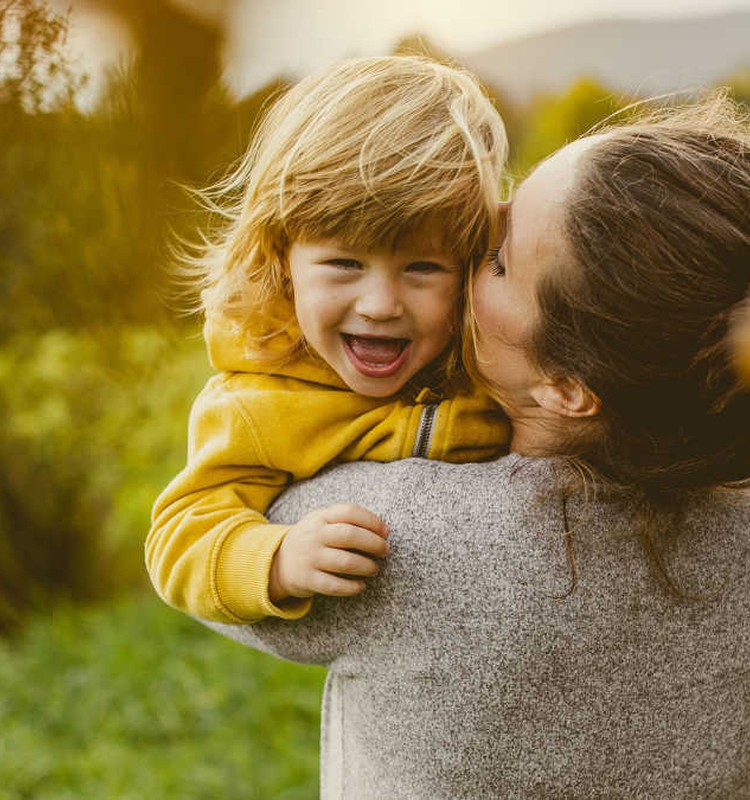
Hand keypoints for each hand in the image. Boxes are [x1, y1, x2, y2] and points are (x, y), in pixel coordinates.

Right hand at [268, 503, 388, 603]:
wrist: (277, 562)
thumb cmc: (312, 539)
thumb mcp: (321, 521)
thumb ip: (345, 519)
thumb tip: (381, 529)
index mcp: (321, 517)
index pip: (350, 511)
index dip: (372, 520)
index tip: (386, 532)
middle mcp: (315, 536)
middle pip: (350, 535)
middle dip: (374, 543)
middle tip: (385, 551)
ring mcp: (310, 558)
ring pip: (345, 562)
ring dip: (366, 566)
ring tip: (374, 569)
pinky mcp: (307, 580)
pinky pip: (334, 585)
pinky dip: (352, 587)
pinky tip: (361, 586)